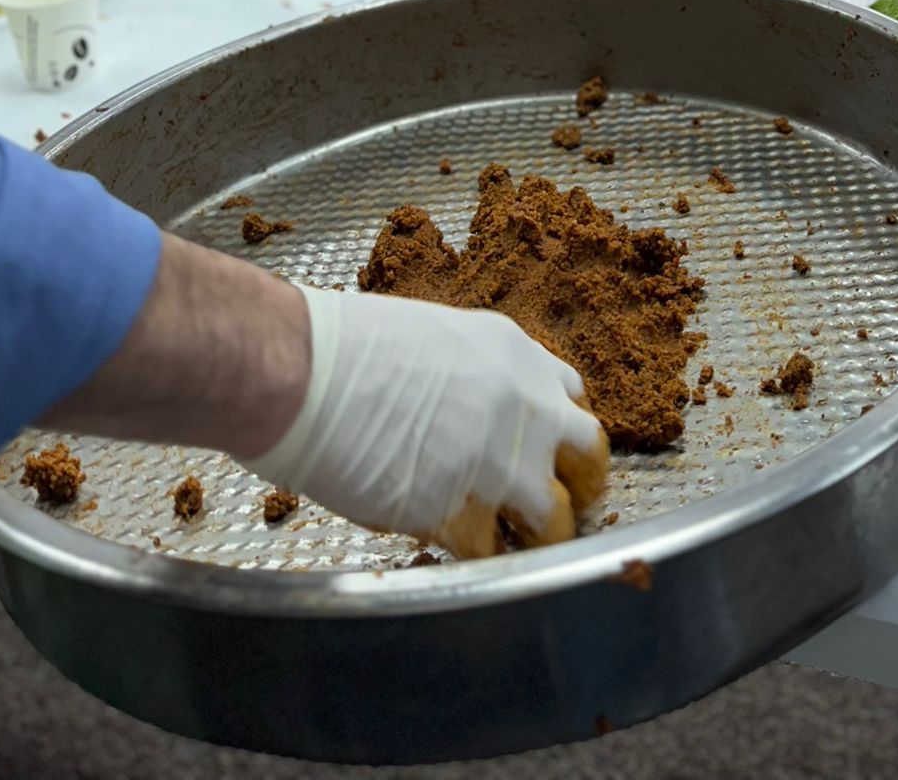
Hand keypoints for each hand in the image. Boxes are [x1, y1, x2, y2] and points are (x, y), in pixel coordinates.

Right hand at [240, 289, 608, 555]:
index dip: (558, 430)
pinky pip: (494, 554)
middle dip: (580, 486)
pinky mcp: (468, 514)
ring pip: (557, 518)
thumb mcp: (434, 336)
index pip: (569, 396)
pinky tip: (454, 552)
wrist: (308, 373)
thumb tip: (466, 415)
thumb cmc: (343, 348)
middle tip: (558, 508)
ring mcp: (504, 463)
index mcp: (515, 355)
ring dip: (539, 537)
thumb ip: (470, 379)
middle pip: (590, 454)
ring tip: (517, 550)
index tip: (547, 449)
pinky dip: (480, 560)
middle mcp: (527, 406)